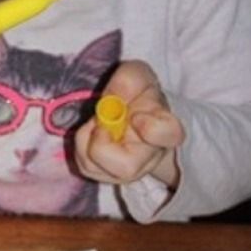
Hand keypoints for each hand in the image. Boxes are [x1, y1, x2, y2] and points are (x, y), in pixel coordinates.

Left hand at [73, 60, 184, 191]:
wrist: (137, 112)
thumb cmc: (140, 94)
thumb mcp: (136, 75)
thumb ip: (126, 82)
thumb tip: (111, 103)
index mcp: (165, 129)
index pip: (169, 135)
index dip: (151, 128)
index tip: (136, 116)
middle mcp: (149, 158)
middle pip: (125, 167)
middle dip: (102, 142)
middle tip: (102, 123)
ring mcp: (128, 172)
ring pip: (97, 168)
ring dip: (87, 138)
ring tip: (98, 123)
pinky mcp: (107, 175)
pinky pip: (85, 166)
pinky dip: (81, 144)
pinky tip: (94, 132)